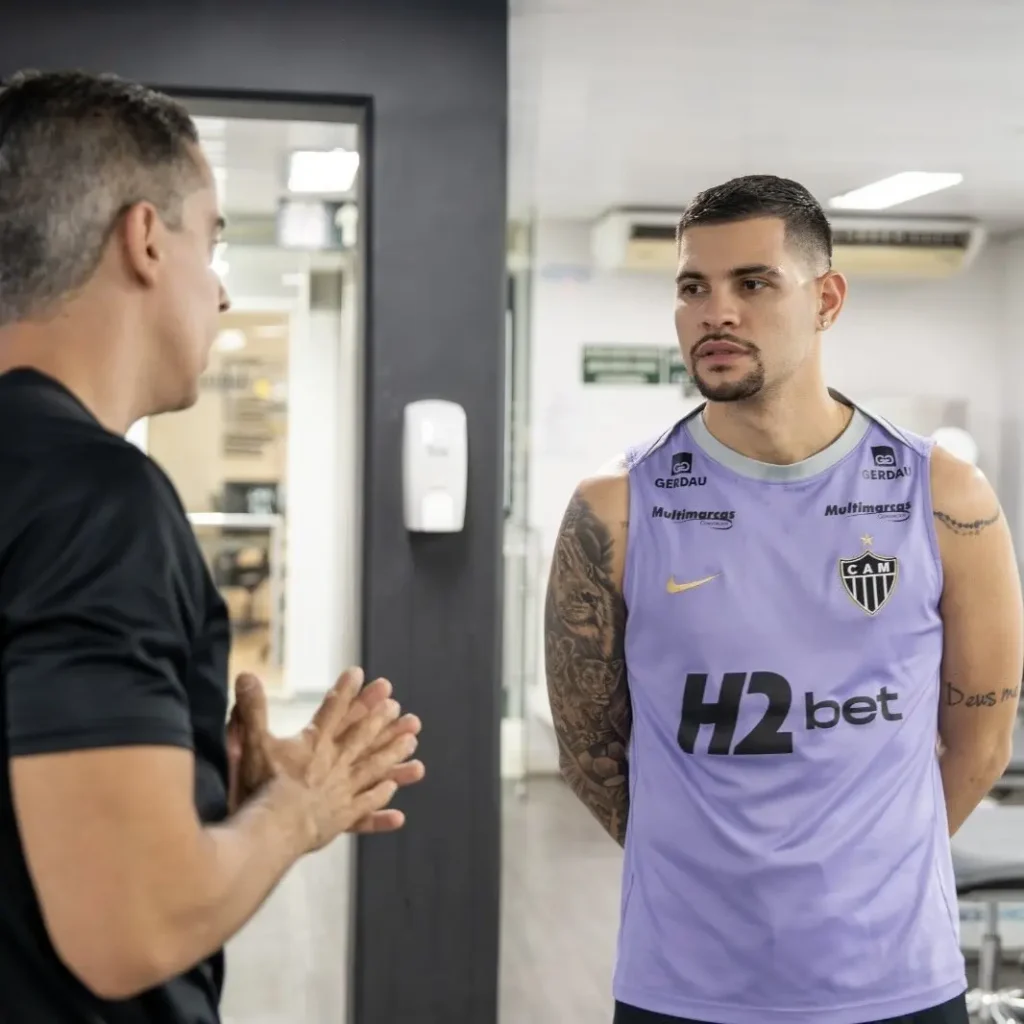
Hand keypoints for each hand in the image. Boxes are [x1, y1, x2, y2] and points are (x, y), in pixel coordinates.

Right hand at [226, 668, 424, 835]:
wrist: (277, 828)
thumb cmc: (262, 786)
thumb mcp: (251, 742)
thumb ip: (251, 708)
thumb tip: (245, 674)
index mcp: (315, 743)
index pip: (333, 709)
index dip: (345, 690)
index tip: (358, 672)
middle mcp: (335, 762)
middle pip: (362, 735)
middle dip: (380, 718)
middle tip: (397, 706)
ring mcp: (343, 789)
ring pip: (375, 766)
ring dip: (393, 752)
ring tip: (412, 742)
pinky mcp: (344, 816)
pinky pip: (368, 805)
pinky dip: (381, 797)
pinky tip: (393, 791)